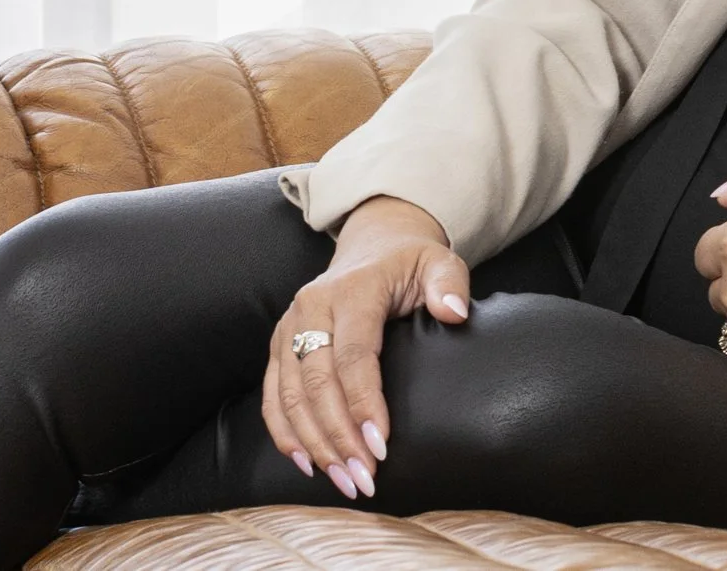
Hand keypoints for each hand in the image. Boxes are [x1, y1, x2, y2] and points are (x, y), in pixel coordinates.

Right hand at [261, 194, 469, 498]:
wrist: (372, 246)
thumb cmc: (408, 262)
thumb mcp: (438, 261)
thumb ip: (448, 283)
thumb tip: (454, 312)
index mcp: (353, 290)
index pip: (353, 354)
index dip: (364, 403)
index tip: (381, 446)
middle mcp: (312, 307)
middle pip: (317, 382)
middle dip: (339, 436)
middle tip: (364, 478)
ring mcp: (290, 326)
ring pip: (291, 395)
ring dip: (314, 443)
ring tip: (344, 480)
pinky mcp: (279, 344)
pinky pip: (273, 394)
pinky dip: (285, 432)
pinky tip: (307, 464)